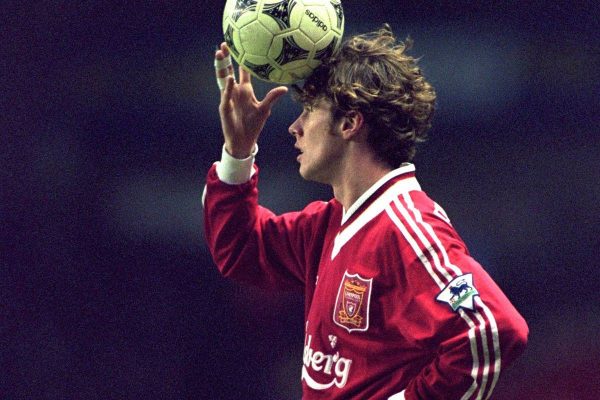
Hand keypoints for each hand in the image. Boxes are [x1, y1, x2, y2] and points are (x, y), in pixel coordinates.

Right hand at [214, 42, 287, 157]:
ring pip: (223, 79)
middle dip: (226, 59)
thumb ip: (272, 97)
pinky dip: (228, 87)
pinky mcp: (225, 108)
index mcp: (245, 91)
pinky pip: (226, 96)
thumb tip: (284, 88)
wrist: (244, 141)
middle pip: (228, 71)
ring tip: (219, 54)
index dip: (241, 60)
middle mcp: (235, 92)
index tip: (238, 47)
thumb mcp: (265, 109)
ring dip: (221, 67)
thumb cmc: (253, 125)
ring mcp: (228, 99)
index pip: (242, 72)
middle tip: (223, 44)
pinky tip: (230, 79)